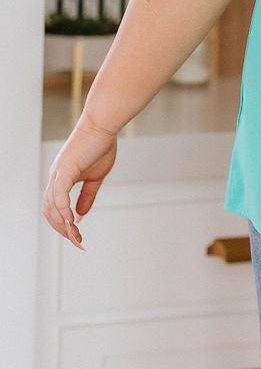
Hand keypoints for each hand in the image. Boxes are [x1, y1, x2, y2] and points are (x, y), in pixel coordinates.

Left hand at [41, 112, 117, 248]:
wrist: (103, 125)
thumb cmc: (100, 146)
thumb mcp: (95, 177)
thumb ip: (87, 196)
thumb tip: (79, 216)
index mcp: (61, 179)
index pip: (55, 208)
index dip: (64, 224)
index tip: (78, 237)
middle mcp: (55, 178)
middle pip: (49, 211)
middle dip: (62, 230)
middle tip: (77, 242)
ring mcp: (57, 174)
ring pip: (52, 207)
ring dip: (63, 225)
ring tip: (76, 237)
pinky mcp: (64, 171)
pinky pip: (59, 197)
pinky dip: (64, 211)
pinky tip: (73, 222)